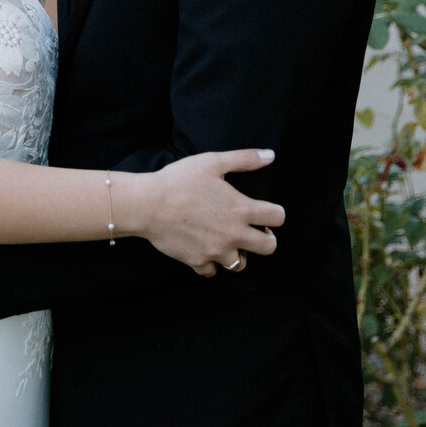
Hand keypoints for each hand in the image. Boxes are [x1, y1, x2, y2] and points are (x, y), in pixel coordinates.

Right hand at [133, 149, 284, 278]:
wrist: (147, 205)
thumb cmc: (179, 180)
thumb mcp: (212, 162)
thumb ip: (244, 159)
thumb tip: (271, 155)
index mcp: (241, 209)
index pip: (278, 218)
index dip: (275, 213)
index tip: (265, 211)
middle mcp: (234, 234)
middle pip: (269, 247)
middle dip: (266, 238)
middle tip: (252, 229)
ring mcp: (216, 251)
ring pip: (241, 264)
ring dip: (238, 253)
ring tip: (227, 240)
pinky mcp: (198, 261)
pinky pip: (212, 271)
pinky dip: (211, 262)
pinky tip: (204, 248)